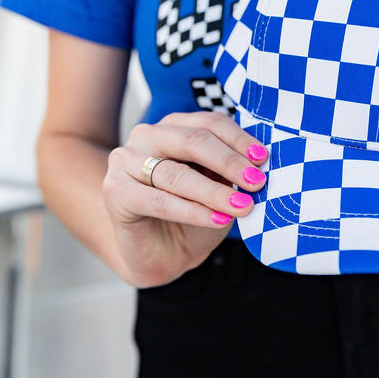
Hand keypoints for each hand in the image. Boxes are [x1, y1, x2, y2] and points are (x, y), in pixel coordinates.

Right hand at [102, 111, 268, 288]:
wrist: (160, 255)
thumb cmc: (192, 216)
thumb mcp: (219, 188)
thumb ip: (232, 172)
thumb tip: (260, 164)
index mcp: (173, 127)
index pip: (208, 123)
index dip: (238, 139)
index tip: (263, 159)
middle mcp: (147, 137)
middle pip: (192, 141)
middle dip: (229, 162)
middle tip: (257, 182)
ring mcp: (126, 162)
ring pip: (176, 173)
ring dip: (214, 191)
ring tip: (243, 206)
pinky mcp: (115, 191)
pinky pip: (159, 201)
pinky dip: (192, 211)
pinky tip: (217, 219)